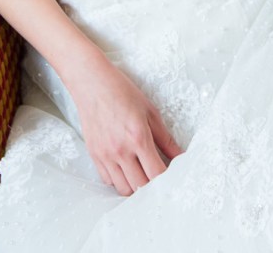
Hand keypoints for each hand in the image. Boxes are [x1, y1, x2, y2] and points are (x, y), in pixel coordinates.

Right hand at [69, 55, 182, 195]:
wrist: (92, 83)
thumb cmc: (122, 92)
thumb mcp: (150, 111)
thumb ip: (166, 138)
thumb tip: (181, 155)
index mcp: (139, 138)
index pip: (156, 174)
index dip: (167, 180)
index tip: (172, 177)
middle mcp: (121, 150)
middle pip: (140, 187)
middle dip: (152, 185)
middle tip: (157, 175)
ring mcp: (105, 155)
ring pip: (124, 189)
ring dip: (135, 186)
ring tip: (141, 172)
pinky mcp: (94, 156)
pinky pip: (108, 181)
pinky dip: (119, 179)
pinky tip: (125, 167)